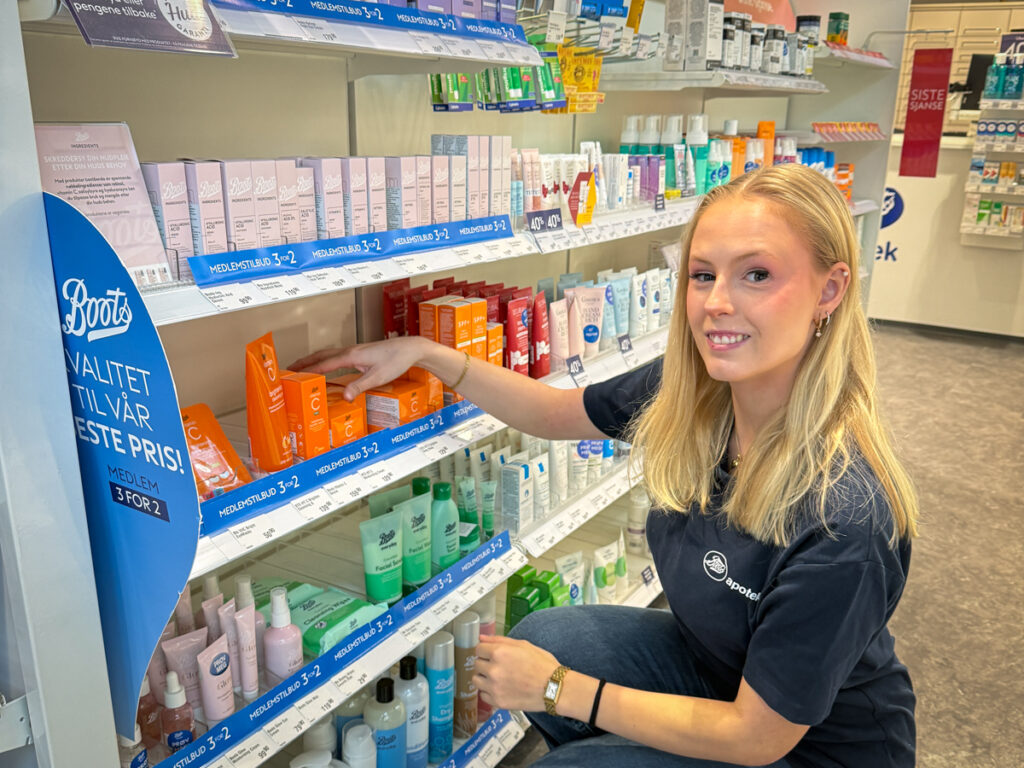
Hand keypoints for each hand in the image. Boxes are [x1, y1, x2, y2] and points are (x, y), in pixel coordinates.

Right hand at [289, 336, 428, 400]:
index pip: (323, 364)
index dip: (307, 370)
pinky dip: (325, 360)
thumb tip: (343, 397)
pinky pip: (336, 356)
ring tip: (301, 367)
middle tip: (289, 370)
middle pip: (321, 355)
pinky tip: (326, 367)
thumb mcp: (378, 377)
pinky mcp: (360, 353)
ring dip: (313, 360)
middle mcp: (350, 351)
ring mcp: (355, 350)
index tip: (292, 375)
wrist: (410, 348)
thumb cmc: (396, 361)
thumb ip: (359, 386)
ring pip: (328, 354)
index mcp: (351, 356)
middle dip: (304, 362)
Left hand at [473, 635, 560, 712]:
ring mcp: (494, 688)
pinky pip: (483, 696)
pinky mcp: (498, 702)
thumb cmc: (542, 665)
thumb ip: (499, 640)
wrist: (554, 688)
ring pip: (476, 680)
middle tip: (499, 666)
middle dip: (485, 663)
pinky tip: (501, 689)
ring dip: (484, 678)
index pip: (478, 649)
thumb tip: (481, 637)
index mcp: (499, 653)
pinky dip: (489, 692)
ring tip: (498, 678)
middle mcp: (493, 670)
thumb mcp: (523, 645)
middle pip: (476, 664)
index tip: (492, 654)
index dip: (486, 650)